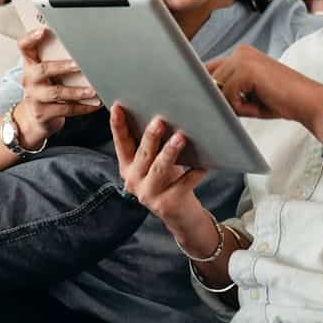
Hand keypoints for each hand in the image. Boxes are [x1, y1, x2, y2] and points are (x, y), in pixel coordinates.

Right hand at [15, 27, 100, 144]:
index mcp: (30, 64)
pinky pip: (65, 110)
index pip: (23, 46)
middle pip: (42, 69)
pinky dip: (82, 108)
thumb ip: (57, 59)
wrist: (34, 118)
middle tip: (80, 64)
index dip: (31, 38)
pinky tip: (94, 105)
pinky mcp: (42, 113)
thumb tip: (86, 48)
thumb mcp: (47, 73)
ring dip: (77, 91)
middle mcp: (29, 79)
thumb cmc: (46, 88)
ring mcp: (34, 97)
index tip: (43, 31)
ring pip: (56, 92)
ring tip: (93, 91)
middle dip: (63, 66)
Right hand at [109, 106, 215, 252]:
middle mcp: (134, 181)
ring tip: (180, 138)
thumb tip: (163, 114)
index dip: (118, 125)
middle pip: (142, 155)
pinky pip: (184, 183)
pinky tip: (204, 163)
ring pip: (160, 169)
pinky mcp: (169, 204)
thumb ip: (152, 146)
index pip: (120, 143)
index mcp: (127, 167)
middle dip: (150, 137)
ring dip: (170, 152)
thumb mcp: (154, 164)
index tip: (118, 106)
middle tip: (159, 121)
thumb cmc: (168, 180)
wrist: (180, 216)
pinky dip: (195, 171)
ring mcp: (150, 194)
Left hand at [206, 44, 322, 135]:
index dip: (209, 87)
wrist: (306, 101)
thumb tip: (203, 96)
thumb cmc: (280, 100)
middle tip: (249, 105)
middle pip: (210, 80)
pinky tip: (258, 104)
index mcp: (241, 54)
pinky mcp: (246, 69)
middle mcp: (240, 51)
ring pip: (219, 89)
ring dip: (234, 104)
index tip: (209, 99)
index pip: (209, 69)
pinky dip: (241, 107)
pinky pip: (229, 95)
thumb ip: (226, 90)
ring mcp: (243, 58)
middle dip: (224, 99)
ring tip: (256, 103)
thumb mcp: (246, 93)